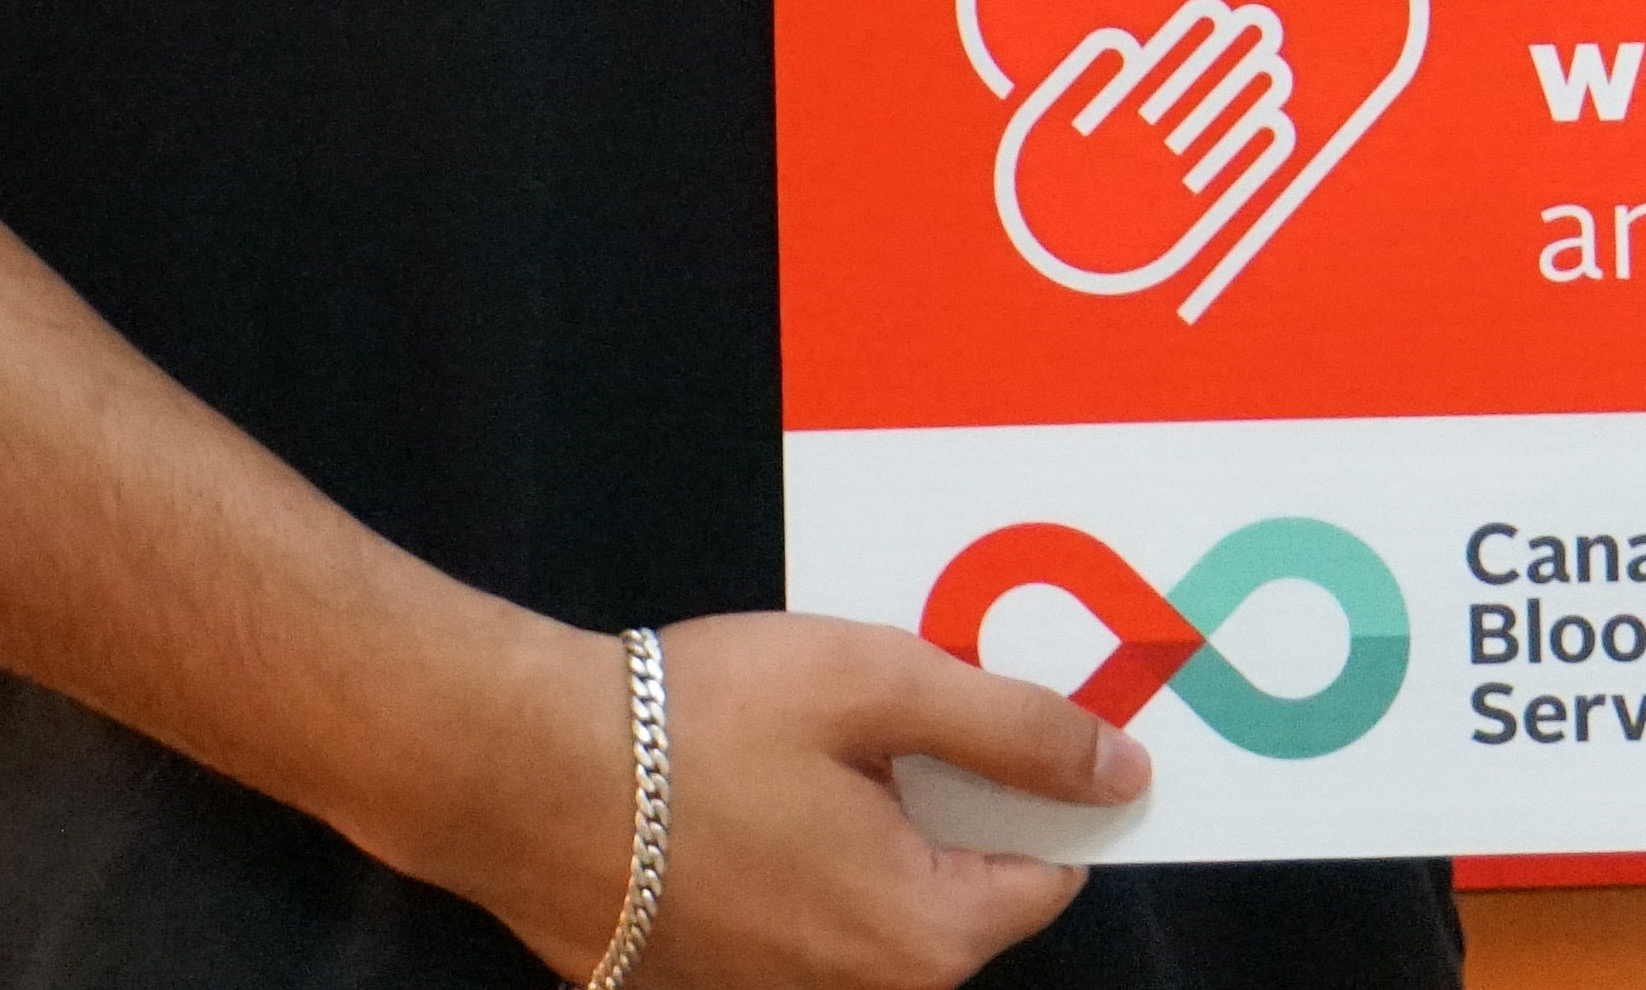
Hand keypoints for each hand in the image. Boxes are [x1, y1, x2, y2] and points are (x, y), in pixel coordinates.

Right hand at [394, 608, 1137, 989]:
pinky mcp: (710, 984)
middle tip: (883, 713)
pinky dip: (798, 857)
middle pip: (961, 890)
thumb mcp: (883, 686)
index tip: (998, 718)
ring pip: (876, 902)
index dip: (1039, 784)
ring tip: (806, 743)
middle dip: (945, 800)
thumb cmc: (703, 724)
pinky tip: (748, 789)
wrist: (520, 772)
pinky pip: (798, 918)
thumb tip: (1124, 770)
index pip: (1048, 872)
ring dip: (869, 825)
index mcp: (924, 935)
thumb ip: (1016, 730)